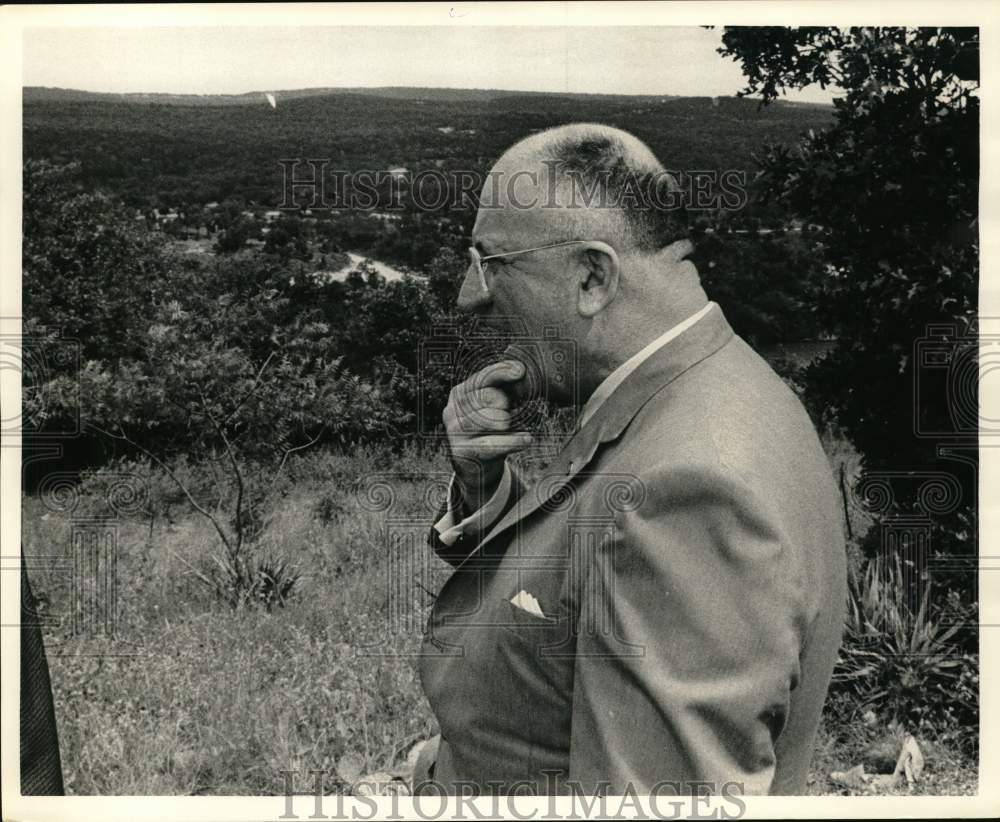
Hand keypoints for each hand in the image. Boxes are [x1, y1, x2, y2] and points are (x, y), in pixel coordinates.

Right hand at [443, 359, 532, 511]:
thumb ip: (501, 390)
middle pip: (481, 396)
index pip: (480, 377)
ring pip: (484, 419)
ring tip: (512, 424)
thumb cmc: (489, 431)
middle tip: (508, 410)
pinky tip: (526, 439)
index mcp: (459, 394)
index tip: (520, 371)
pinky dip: (511, 442)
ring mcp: (454, 432)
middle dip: (500, 400)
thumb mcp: (492, 408)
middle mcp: (452, 410)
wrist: (476, 468)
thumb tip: (520, 370)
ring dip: (503, 420)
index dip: (500, 371)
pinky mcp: (462, 452)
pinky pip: (489, 444)